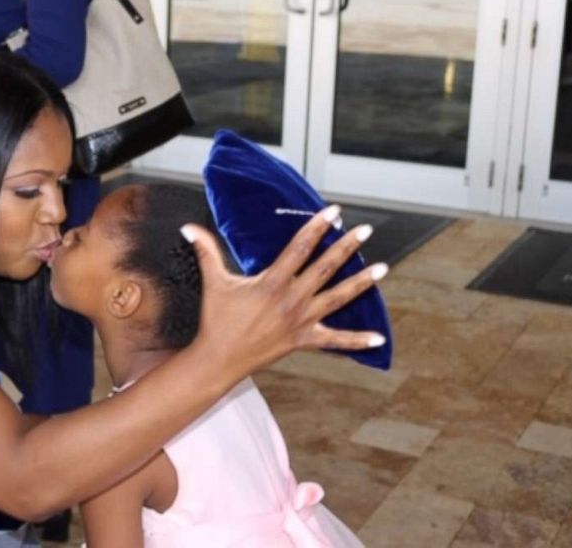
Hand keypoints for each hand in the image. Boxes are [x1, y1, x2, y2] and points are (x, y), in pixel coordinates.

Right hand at [184, 205, 386, 380]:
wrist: (220, 359)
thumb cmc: (217, 319)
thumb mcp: (214, 282)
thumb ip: (206, 251)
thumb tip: (188, 227)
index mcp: (272, 282)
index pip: (299, 248)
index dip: (317, 227)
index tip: (334, 212)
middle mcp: (292, 299)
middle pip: (326, 268)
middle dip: (347, 247)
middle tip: (365, 230)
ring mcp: (301, 321)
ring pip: (338, 298)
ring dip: (361, 283)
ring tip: (383, 268)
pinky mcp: (304, 340)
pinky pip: (335, 341)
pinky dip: (357, 341)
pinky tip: (379, 338)